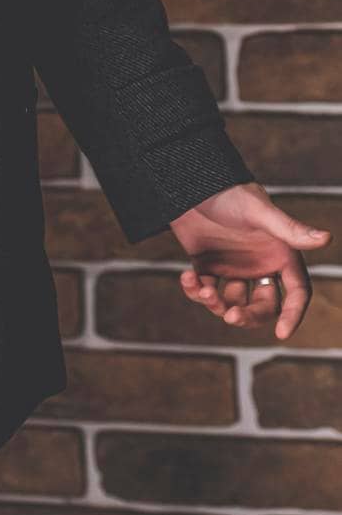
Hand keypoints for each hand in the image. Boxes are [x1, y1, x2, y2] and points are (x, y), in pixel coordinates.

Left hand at [171, 181, 330, 340]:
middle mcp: (259, 264)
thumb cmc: (229, 191)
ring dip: (217, 304)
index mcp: (279, 253)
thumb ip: (289, 229)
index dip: (293, 314)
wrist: (190, 180)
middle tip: (230, 316)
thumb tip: (327, 238)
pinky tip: (186, 278)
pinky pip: (205, 290)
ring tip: (202, 290)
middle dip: (249, 315)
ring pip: (233, 302)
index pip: (296, 292)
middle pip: (264, 305)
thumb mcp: (258, 211)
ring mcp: (233, 266)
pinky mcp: (207, 264)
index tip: (281, 334)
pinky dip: (195, 291)